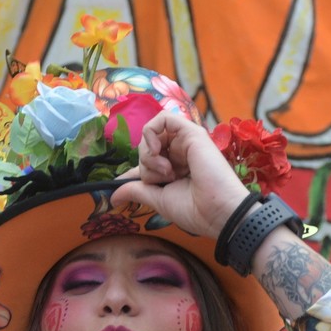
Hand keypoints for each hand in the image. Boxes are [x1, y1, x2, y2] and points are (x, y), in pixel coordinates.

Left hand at [113, 114, 249, 237]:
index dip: (137, 172)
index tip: (126, 187)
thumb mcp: (158, 199)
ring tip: (166, 171)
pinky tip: (157, 152)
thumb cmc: (194, 209)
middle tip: (163, 180)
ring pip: (151, 135)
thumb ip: (136, 191)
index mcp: (176, 169)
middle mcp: (180, 153)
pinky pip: (163, 118)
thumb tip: (112, 195)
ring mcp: (186, 141)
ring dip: (149, 154)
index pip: (147, 161)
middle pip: (146, 148)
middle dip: (146, 166)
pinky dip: (151, 133)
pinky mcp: (191, 132)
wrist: (218, 211)